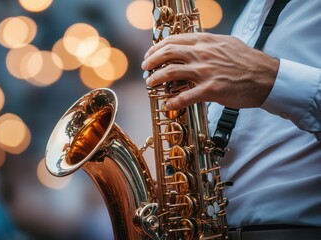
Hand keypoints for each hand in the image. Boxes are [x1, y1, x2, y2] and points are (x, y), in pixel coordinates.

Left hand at [141, 32, 279, 109]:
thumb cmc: (248, 62)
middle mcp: (203, 54)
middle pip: (168, 53)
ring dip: (156, 79)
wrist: (267, 78)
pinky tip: (167, 104)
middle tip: (145, 68)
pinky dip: (173, 101)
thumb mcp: (227, 44)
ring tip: (150, 84)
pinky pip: (185, 97)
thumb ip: (208, 44)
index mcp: (206, 41)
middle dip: (151, 61)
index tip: (150, 55)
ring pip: (171, 73)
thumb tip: (194, 45)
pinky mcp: (211, 90)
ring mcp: (205, 71)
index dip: (157, 48)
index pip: (174, 41)